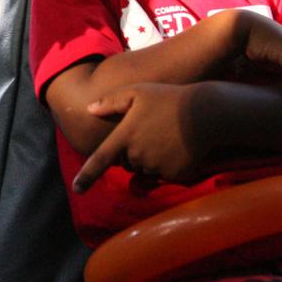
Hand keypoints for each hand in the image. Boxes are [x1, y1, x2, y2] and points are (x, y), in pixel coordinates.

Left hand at [72, 83, 208, 193]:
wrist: (205, 111)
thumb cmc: (168, 98)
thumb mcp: (138, 92)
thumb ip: (112, 101)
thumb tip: (89, 110)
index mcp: (125, 136)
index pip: (100, 160)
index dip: (87, 176)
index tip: (77, 189)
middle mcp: (138, 155)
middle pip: (127, 162)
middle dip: (132, 152)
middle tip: (150, 130)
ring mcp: (156, 166)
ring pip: (146, 169)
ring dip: (150, 159)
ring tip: (166, 135)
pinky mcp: (174, 174)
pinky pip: (164, 174)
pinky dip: (168, 164)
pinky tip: (178, 145)